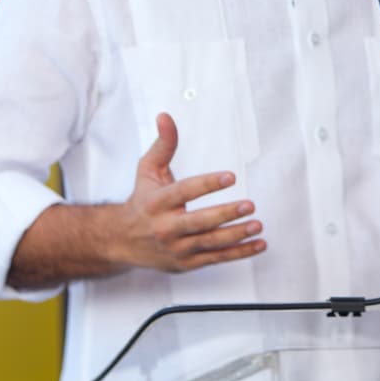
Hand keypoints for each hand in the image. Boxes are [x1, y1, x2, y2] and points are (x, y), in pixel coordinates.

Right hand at [115, 112, 265, 272]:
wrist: (121, 240)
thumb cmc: (142, 200)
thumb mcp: (147, 170)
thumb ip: (163, 144)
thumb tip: (166, 116)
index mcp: (157, 203)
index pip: (184, 191)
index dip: (208, 184)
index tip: (231, 176)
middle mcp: (166, 227)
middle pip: (199, 222)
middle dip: (225, 214)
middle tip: (249, 205)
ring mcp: (177, 248)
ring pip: (210, 242)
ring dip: (236, 235)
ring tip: (257, 224)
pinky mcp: (186, 263)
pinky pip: (216, 258)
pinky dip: (239, 253)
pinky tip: (258, 244)